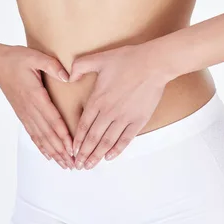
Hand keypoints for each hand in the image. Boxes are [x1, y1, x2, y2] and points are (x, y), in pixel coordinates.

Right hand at [0, 44, 74, 168]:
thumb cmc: (16, 59)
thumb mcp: (35, 56)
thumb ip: (52, 65)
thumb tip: (68, 76)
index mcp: (35, 95)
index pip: (52, 119)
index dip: (63, 135)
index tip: (72, 147)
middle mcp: (30, 108)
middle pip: (48, 134)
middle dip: (62, 150)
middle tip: (74, 164)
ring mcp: (25, 113)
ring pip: (41, 137)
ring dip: (54, 152)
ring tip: (65, 164)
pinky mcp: (22, 115)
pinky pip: (33, 134)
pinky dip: (42, 146)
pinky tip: (50, 156)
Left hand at [68, 43, 173, 169]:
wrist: (154, 64)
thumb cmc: (128, 59)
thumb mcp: (99, 58)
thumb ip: (80, 66)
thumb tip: (69, 77)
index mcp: (98, 99)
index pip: (83, 125)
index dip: (77, 140)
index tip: (72, 150)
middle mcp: (109, 112)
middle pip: (93, 138)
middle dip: (84, 153)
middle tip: (78, 165)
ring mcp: (124, 118)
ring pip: (107, 141)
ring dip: (97, 155)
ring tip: (90, 165)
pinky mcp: (138, 120)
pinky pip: (126, 139)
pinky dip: (117, 149)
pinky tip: (109, 157)